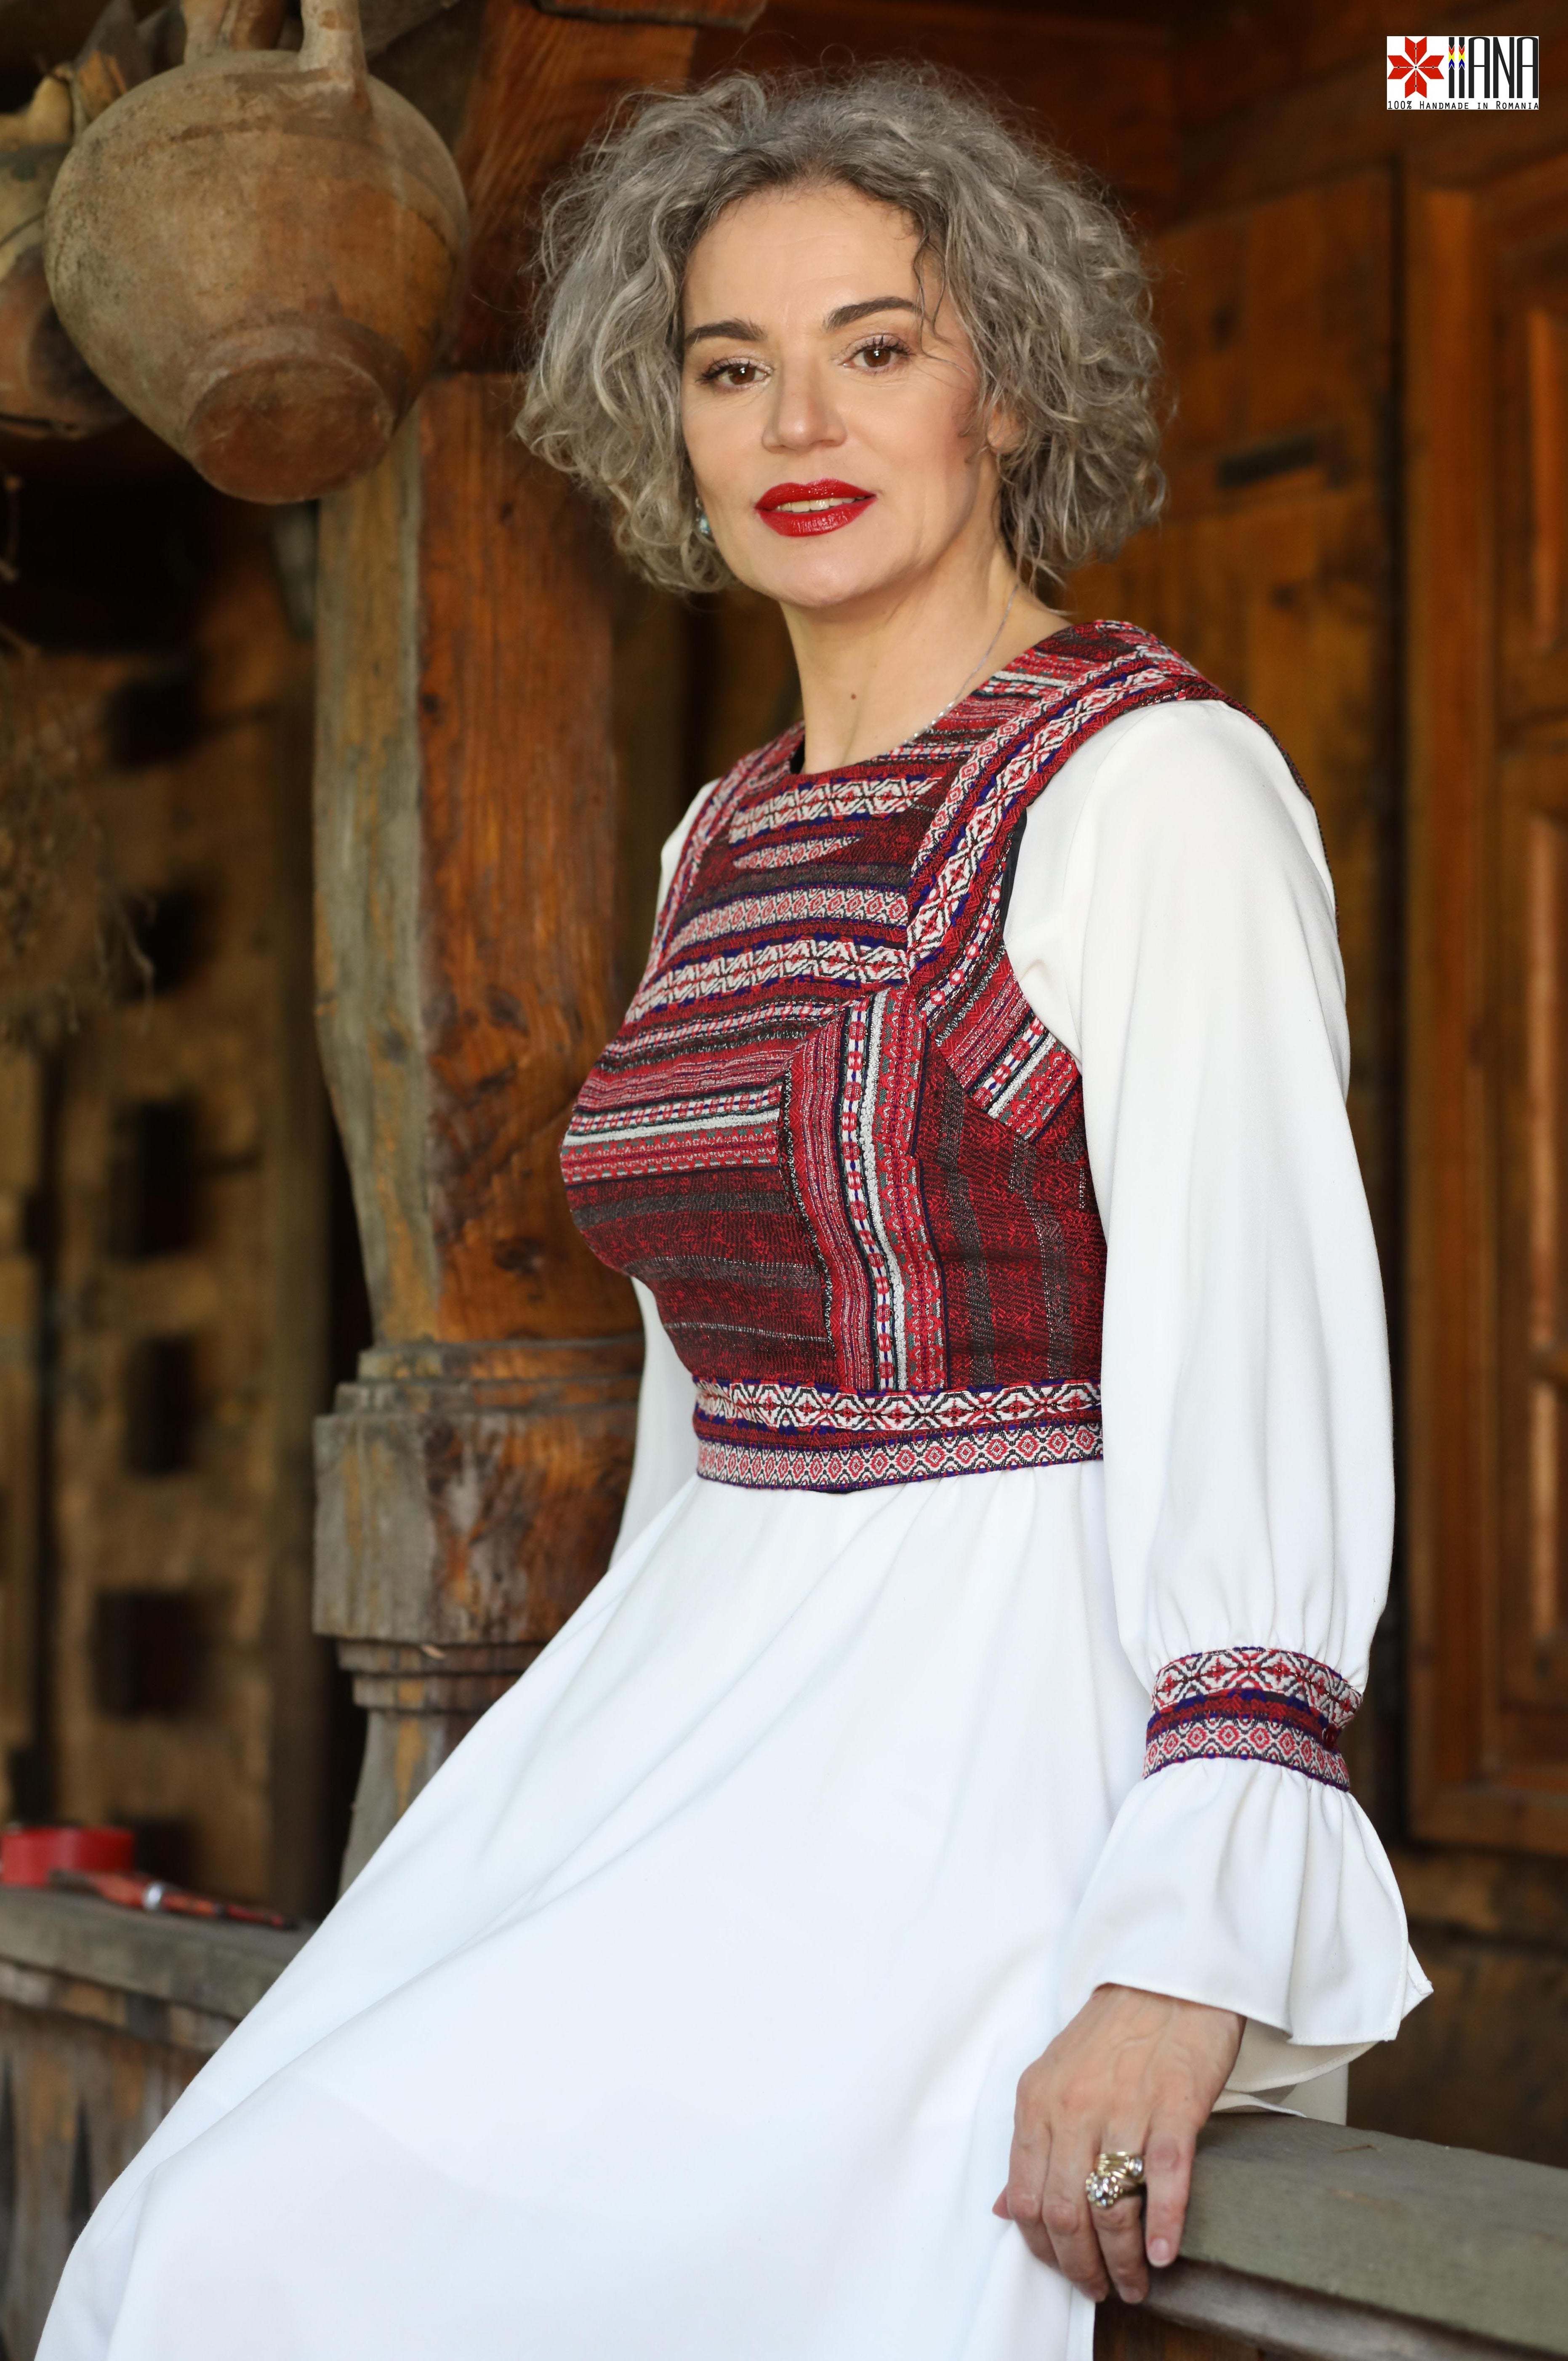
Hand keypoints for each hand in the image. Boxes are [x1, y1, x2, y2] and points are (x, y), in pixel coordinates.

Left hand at [992, 1983, 1242, 2303]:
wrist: (1166, 1977)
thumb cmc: (1112, 2032)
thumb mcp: (1053, 2078)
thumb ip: (1031, 2143)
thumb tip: (1004, 2208)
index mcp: (1037, 2100)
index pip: (1025, 2196)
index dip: (1042, 2247)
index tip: (1061, 2269)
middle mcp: (1074, 2107)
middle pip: (1065, 2212)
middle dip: (1080, 2266)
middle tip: (1099, 2288)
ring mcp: (1125, 2107)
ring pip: (1111, 2206)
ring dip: (1122, 2259)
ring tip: (1133, 2282)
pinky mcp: (1174, 2106)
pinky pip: (1164, 2179)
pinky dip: (1163, 2225)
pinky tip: (1162, 2254)